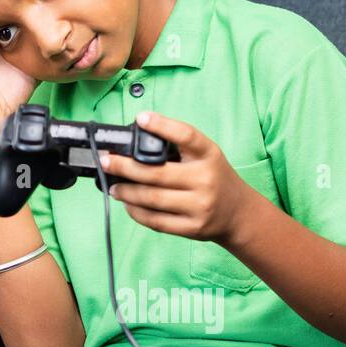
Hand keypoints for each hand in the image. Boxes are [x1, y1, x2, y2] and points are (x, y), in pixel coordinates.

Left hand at [98, 111, 255, 245]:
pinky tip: (128, 204)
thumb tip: (135, 143)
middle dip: (124, 166)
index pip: (186, 136)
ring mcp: (200, 206)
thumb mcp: (205, 156)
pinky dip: (136, 212)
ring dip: (126, 191)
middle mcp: (206, 179)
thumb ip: (178, 148)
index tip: (141, 118)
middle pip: (157, 172)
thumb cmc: (213, 178)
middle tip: (107, 162)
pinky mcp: (192, 228)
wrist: (238, 213)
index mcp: (209, 155)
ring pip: (152, 198)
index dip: (163, 126)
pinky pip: (156, 221)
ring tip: (113, 186)